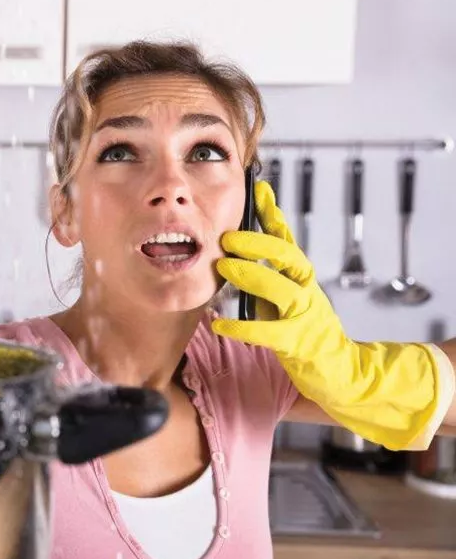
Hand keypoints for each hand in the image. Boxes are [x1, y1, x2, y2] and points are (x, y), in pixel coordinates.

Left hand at [211, 180, 452, 450]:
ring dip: (251, 275)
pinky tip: (219, 323)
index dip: (273, 214)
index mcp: (301, 275)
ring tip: (224, 268)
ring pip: (281, 288)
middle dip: (257, 243)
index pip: (286, 238)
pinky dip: (242, 327)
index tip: (259, 189)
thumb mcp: (282, 296)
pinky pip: (269, 332)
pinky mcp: (299, 342)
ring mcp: (306, 314)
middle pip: (287, 256)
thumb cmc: (302, 329)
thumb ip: (264, 276)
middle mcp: (306, 288)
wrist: (339, 370)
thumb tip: (230, 254)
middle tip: (227, 238)